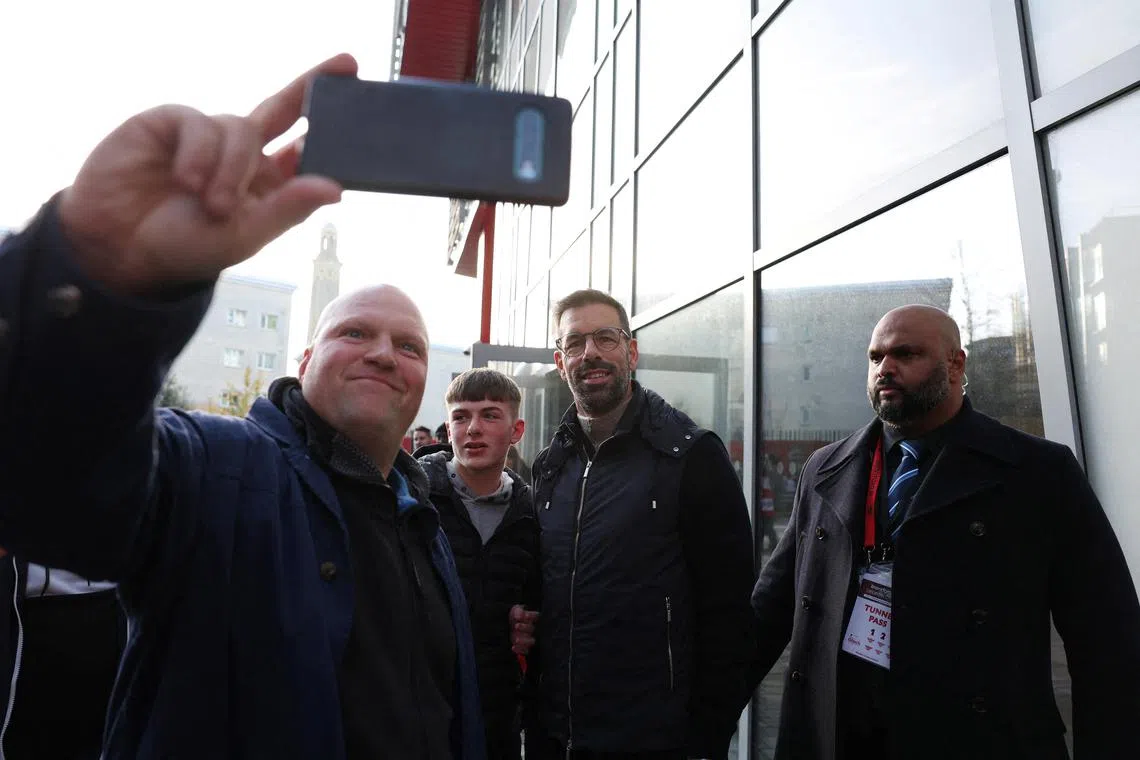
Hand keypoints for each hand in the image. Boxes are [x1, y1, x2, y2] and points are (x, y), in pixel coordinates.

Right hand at [58, 53, 358, 294]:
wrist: (120, 250)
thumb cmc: (184, 247)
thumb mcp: (245, 235)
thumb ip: (288, 208)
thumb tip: (335, 188)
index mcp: (267, 183)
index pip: (305, 149)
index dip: (328, 128)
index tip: (356, 104)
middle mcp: (241, 155)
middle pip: (283, 110)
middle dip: (312, 85)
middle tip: (347, 63)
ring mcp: (207, 136)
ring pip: (241, 129)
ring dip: (230, 168)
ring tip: (211, 204)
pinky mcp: (170, 123)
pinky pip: (199, 122)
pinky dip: (198, 154)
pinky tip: (186, 180)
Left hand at [509, 604, 538, 654]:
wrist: (508, 631)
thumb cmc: (514, 619)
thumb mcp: (515, 611)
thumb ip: (518, 610)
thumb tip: (519, 614)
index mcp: (532, 619)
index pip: (535, 616)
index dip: (529, 616)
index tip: (523, 616)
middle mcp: (532, 629)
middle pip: (531, 629)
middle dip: (524, 628)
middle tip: (516, 626)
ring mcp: (529, 639)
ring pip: (531, 641)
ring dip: (523, 641)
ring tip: (516, 640)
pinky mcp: (526, 648)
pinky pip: (525, 650)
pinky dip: (520, 649)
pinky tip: (514, 647)